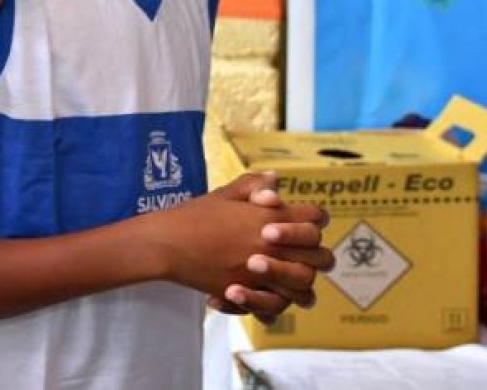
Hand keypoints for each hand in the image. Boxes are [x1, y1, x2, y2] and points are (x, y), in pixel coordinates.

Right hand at [152, 174, 330, 305]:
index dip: (313, 218)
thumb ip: (253, 185)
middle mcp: (273, 245)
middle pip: (320, 255)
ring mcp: (262, 271)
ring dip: (298, 282)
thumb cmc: (193, 215)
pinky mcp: (247, 292)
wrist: (166, 243)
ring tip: (281, 277)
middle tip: (295, 253)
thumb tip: (276, 180)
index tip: (300, 221)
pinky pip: (276, 307)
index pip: (316, 216)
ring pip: (305, 285)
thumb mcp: (225, 194)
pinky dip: (272, 304)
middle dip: (314, 254)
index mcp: (271, 216)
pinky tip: (260, 293)